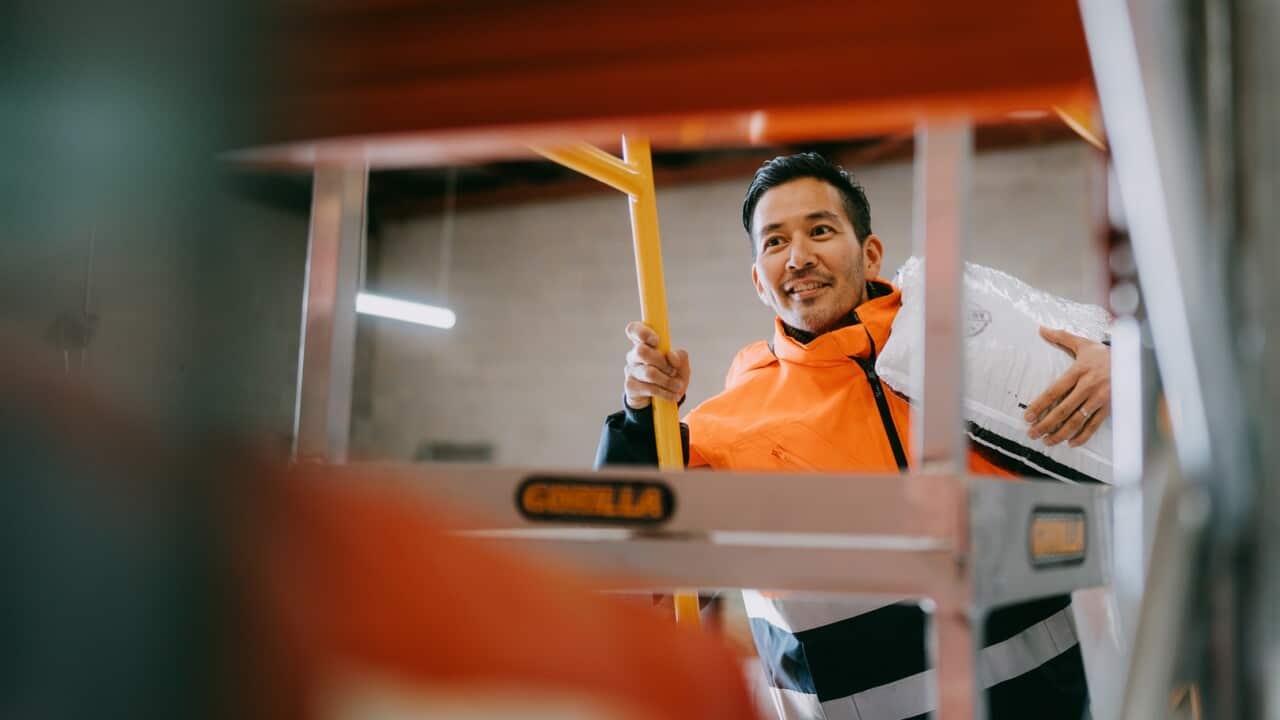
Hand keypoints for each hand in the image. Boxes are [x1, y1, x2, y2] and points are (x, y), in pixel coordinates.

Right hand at [623, 321, 690, 409]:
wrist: (662, 401)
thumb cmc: (671, 376)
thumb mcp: (681, 365)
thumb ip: (680, 357)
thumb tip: (671, 356)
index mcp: (644, 343)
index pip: (634, 329)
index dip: (643, 333)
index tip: (657, 341)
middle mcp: (634, 355)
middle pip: (641, 351)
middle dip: (661, 361)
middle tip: (673, 370)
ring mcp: (631, 371)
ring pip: (648, 372)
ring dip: (667, 380)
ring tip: (677, 386)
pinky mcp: (631, 386)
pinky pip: (649, 388)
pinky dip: (665, 393)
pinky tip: (673, 395)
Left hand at [1024, 326, 1111, 446]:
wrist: (1135, 359)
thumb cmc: (1104, 354)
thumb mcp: (1083, 343)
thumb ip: (1061, 337)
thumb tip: (1042, 329)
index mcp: (1079, 371)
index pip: (1054, 391)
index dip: (1040, 405)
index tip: (1028, 415)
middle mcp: (1089, 387)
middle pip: (1063, 409)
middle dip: (1046, 423)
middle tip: (1032, 433)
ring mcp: (1100, 399)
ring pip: (1077, 420)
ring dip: (1060, 433)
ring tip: (1047, 441)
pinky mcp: (1109, 408)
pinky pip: (1094, 425)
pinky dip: (1082, 436)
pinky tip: (1070, 442)